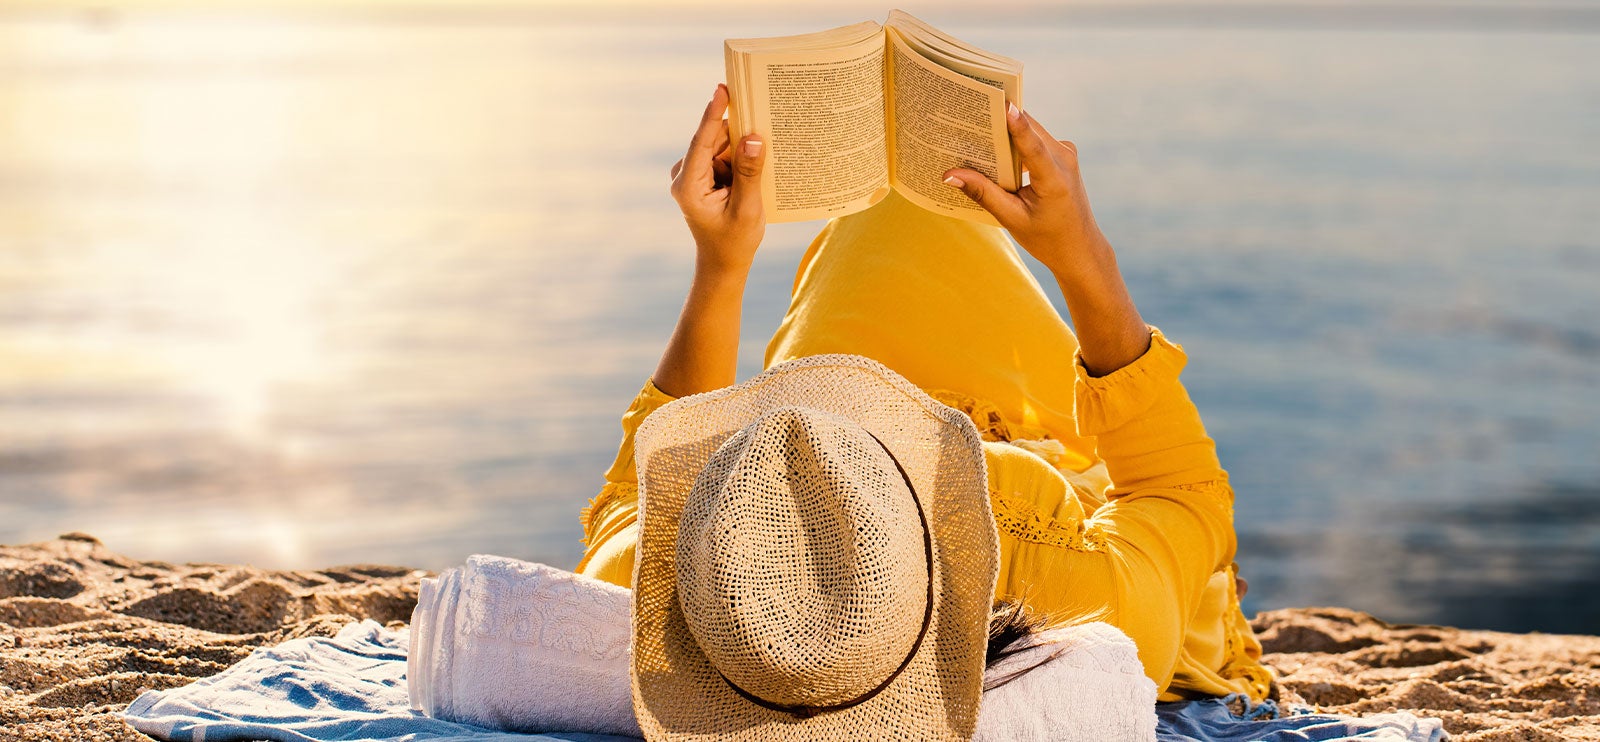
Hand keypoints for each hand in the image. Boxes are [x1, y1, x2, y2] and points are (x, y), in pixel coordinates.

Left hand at [669, 84, 767, 274]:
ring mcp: (692, 174)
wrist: (723, 262)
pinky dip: (738, 155)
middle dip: (736, 130)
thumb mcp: (747, 208)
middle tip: (762, 112)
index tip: (722, 89)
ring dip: (740, 145)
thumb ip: (749, 173)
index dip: (713, 114)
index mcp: (688, 186)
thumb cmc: (734, 241)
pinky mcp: (702, 176)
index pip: (701, 142)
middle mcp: (684, 176)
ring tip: (766, 140)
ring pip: (719, 146)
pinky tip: (758, 156)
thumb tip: (752, 138)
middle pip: (712, 140)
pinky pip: (722, 155)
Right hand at [945, 105, 1148, 376]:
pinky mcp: (1062, 154)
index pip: (1033, 145)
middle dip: (998, 123)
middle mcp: (1064, 158)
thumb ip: (983, 193)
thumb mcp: (1012, 219)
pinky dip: (1015, 140)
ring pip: (1030, 131)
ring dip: (1005, 131)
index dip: (1016, 124)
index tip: (1003, 104)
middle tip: (966, 116)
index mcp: (1055, 179)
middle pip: (1028, 129)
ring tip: (973, 129)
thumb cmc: (1047, 239)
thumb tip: (950, 175)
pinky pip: (1035, 139)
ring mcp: (1066, 153)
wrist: (1080, 248)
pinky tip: (993, 145)